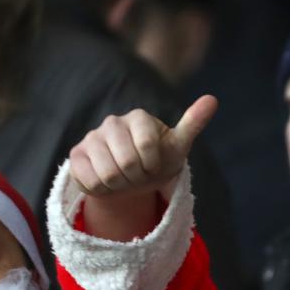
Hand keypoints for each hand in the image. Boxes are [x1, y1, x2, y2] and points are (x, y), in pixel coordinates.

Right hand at [69, 96, 216, 241]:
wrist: (131, 180)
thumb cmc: (157, 161)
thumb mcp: (177, 146)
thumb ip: (193, 122)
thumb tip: (213, 99)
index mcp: (138, 117)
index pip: (148, 147)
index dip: (153, 165)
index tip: (154, 164)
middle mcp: (112, 122)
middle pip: (127, 163)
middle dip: (137, 177)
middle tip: (138, 174)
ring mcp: (92, 138)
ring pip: (107, 174)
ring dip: (120, 185)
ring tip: (124, 178)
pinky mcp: (76, 155)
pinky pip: (89, 181)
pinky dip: (102, 189)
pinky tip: (106, 181)